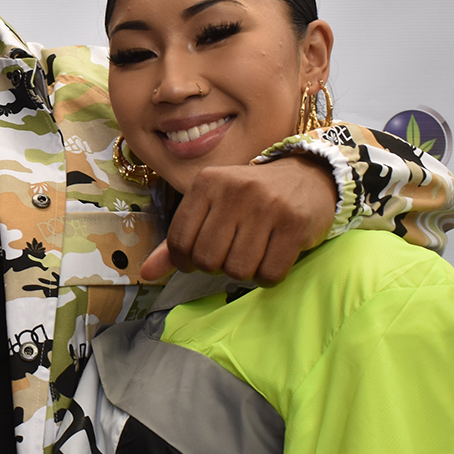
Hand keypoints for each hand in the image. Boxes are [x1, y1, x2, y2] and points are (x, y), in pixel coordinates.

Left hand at [140, 155, 337, 284]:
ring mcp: (267, 206)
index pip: (179, 241)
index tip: (200, 257)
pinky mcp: (294, 224)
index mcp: (207, 182)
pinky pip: (269, 274)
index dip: (186, 261)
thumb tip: (146, 273)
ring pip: (238, 270)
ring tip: (252, 252)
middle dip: (216, 267)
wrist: (308, 176)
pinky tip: (272, 257)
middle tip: (230, 253)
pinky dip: (268, 277)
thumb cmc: (250, 198)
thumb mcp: (211, 207)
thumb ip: (178, 241)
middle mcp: (235, 190)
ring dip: (244, 272)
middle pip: (207, 260)